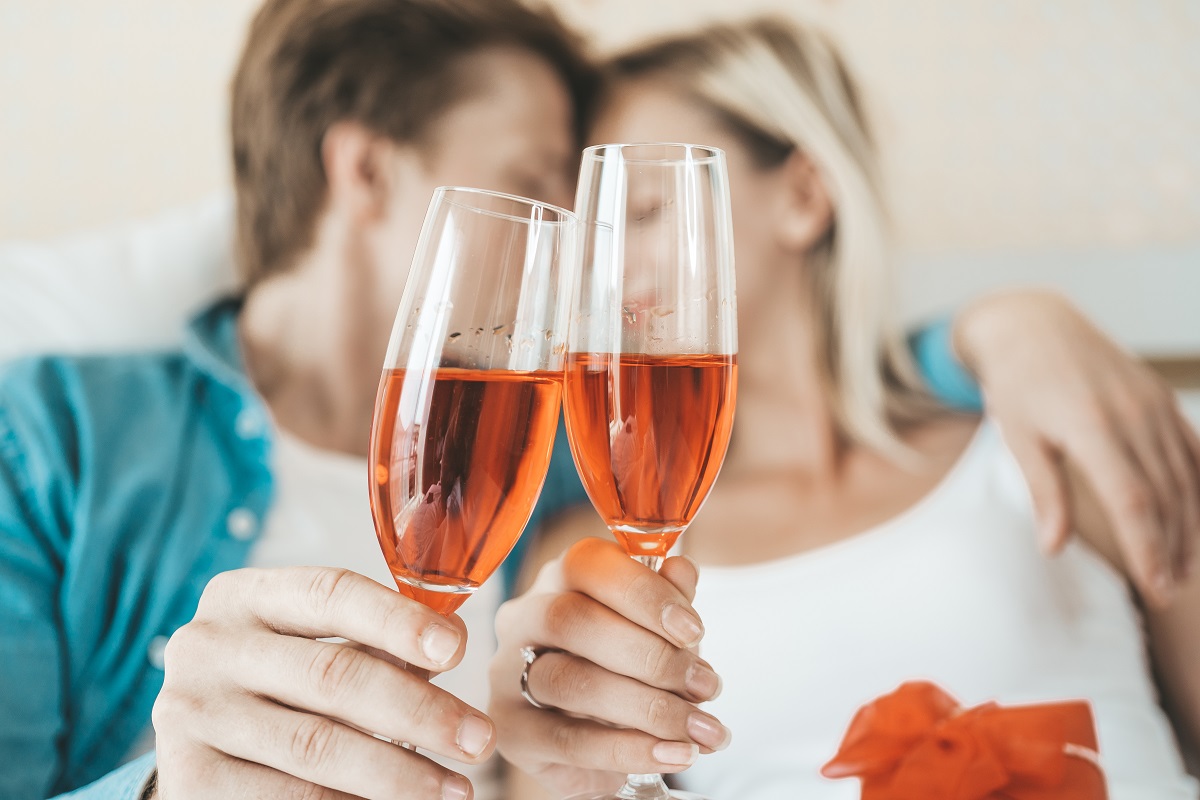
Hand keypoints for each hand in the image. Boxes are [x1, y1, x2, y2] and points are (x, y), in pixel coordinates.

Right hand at [151, 567, 494, 799]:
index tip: (456, 650)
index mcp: (245, 595)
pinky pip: (288, 797)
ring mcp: (191, 712)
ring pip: (316, 745)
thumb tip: (452, 644)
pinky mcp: (187, 777)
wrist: (202, 742)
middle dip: (419, 712)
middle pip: (332, 675)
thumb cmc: (280, 683)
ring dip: (398, 772)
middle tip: (478, 738)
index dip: (397, 620)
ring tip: (456, 788)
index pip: (330, 593)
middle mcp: (208, 645)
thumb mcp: (312, 645)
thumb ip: (373, 640)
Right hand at [489, 538, 728, 796]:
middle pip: (570, 619)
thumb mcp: (658, 631)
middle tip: (705, 686)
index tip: (693, 630)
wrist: (606, 740)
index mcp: (560, 579)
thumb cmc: (630, 668)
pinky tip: (674, 753)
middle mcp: (523, 619)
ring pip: (569, 682)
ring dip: (648, 707)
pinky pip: (570, 741)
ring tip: (699, 728)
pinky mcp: (514, 733)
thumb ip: (668, 600)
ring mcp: (508, 676)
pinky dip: (631, 749)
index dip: (643, 593)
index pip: (588, 563)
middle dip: (649, 655)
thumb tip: (681, 570)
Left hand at [954, 291, 1199, 606]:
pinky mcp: (1161, 400)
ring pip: (1185, 476)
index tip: (1154, 584)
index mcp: (1092, 425)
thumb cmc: (1018, 384)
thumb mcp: (1018, 437)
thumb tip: (1052, 547)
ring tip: (1184, 569)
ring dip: (1190, 525)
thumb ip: (1044, 492)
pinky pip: (1193, 449)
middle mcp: (1132, 414)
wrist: (1034, 325)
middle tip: (1167, 590)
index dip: (1148, 545)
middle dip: (1172, 547)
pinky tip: (1199, 520)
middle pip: (1167, 494)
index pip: (1133, 499)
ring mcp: (1152, 404)